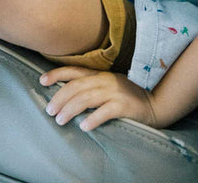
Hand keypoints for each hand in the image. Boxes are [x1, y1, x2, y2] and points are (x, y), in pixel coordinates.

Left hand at [39, 66, 158, 130]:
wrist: (155, 103)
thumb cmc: (128, 97)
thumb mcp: (109, 86)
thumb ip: (92, 87)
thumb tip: (67, 97)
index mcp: (100, 75)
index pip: (74, 71)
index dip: (57, 74)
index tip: (41, 81)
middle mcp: (105, 80)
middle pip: (76, 86)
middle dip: (59, 97)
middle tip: (49, 110)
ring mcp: (115, 92)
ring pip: (86, 98)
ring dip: (70, 109)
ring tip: (59, 120)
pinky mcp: (124, 105)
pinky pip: (105, 111)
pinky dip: (92, 119)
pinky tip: (83, 126)